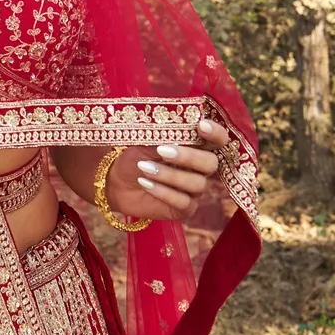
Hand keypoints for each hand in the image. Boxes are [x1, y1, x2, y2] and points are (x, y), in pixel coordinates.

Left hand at [106, 119, 228, 223]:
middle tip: (162, 151)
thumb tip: (173, 127)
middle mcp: (200, 168)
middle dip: (188, 157)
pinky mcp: (185, 208)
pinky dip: (163, 191)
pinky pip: (184, 202)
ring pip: (196, 184)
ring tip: (144, 167)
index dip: (216, 133)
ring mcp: (194, 189)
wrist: (116, 181)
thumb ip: (163, 135)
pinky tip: (144, 183)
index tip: (200, 125)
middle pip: (211, 163)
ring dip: (169, 175)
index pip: (218, 139)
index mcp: (196, 146)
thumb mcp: (145, 141)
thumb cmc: (135, 155)